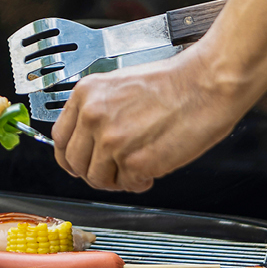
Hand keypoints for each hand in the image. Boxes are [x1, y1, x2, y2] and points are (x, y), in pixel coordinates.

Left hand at [49, 43, 255, 192]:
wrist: (206, 84)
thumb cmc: (174, 82)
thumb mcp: (120, 85)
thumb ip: (99, 110)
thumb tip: (90, 139)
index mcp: (86, 95)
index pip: (60, 138)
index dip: (70, 157)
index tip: (79, 164)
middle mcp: (92, 117)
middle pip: (75, 163)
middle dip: (93, 172)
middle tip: (113, 171)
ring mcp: (111, 141)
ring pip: (98, 179)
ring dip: (117, 179)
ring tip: (137, 168)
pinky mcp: (134, 162)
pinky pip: (127, 185)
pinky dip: (140, 182)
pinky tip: (153, 168)